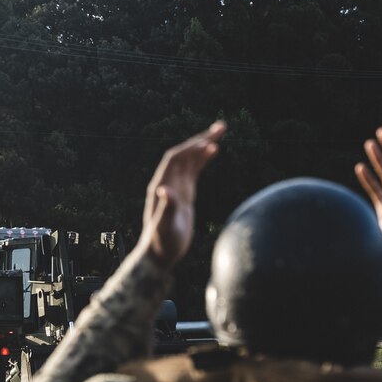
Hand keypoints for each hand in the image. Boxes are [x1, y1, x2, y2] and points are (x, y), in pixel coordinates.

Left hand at [137, 121, 226, 267]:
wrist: (160, 255)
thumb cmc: (161, 242)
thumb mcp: (165, 227)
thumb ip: (165, 209)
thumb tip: (164, 190)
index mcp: (161, 185)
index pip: (175, 159)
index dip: (191, 148)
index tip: (209, 142)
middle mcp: (167, 182)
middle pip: (184, 154)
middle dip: (201, 139)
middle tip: (222, 126)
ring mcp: (175, 187)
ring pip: (190, 159)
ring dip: (204, 145)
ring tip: (221, 131)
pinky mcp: (184, 194)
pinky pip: (194, 170)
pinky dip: (203, 159)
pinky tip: (214, 150)